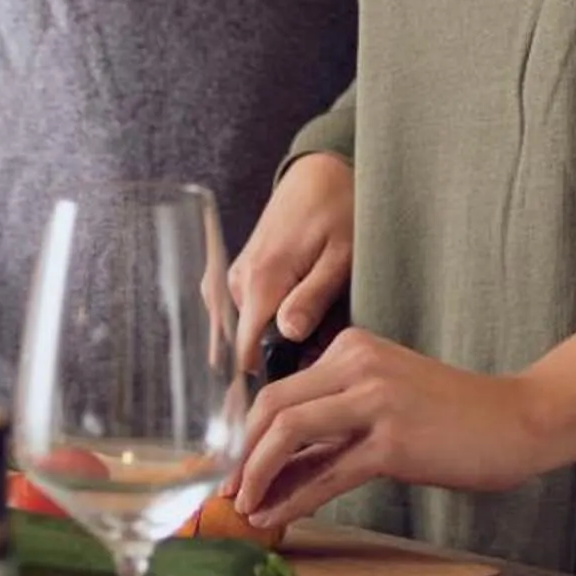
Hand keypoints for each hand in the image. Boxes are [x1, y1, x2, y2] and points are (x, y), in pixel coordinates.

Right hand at [227, 152, 351, 376]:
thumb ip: (314, 296)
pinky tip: (290, 327)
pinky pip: (243, 314)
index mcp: (262, 279)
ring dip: (270, 345)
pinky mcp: (239, 273)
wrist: (319, 171)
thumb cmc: (338, 210)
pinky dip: (262, 326)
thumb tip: (287, 333)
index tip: (278, 404)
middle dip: (272, 366)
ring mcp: (235, 277)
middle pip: (243, 346)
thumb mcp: (341, 254)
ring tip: (309, 346)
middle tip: (307, 374)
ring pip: (244, 332)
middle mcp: (238, 280)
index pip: (243, 351)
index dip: (257, 384)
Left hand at [232, 327, 542, 535]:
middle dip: (240, 453)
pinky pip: (326, 474)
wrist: (515, 420)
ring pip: (289, 433)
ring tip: (243, 507)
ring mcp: (376, 400)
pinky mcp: (393, 442)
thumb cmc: (451, 417)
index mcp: (352, 346)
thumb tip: (278, 463)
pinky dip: (292, 499)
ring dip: (256, 474)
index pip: (278, 388)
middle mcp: (358, 363)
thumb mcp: (386, 399)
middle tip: (227, 489)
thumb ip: (335, 420)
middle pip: (271, 406)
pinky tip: (275, 518)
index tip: (232, 465)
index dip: (245, 431)